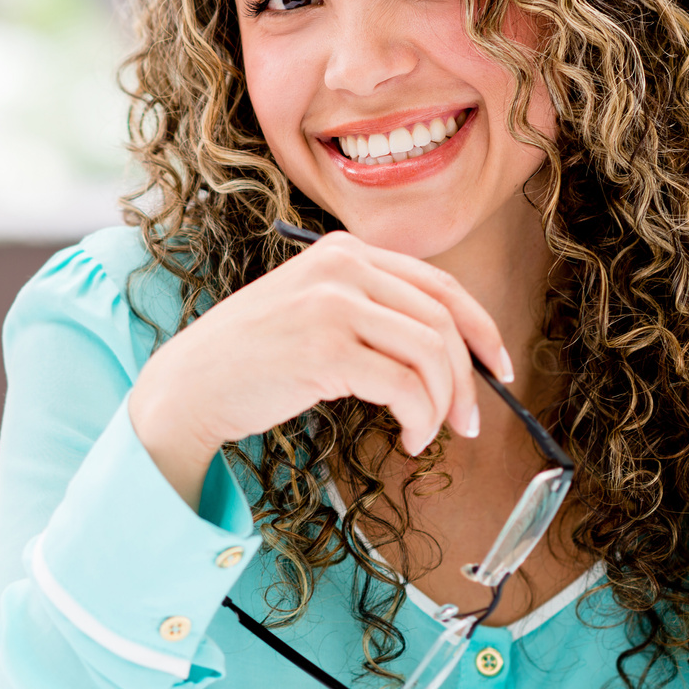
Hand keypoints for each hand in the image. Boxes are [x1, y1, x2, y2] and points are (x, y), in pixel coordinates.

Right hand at [126, 229, 511, 506]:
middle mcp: (342, 268)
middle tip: (469, 420)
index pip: (438, 283)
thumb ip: (369, 308)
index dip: (481, 327)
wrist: (190, 384)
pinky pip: (405, 387)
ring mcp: (333, 305)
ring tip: (428, 433)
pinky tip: (408, 436)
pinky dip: (420, 418)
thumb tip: (448, 351)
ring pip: (431, 354)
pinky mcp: (326, 350)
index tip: (498, 366)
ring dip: (443, 404)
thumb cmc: (253, 358)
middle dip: (468, 378)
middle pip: (442, 320)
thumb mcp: (313, 308)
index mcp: (343, 251)